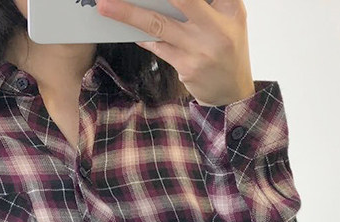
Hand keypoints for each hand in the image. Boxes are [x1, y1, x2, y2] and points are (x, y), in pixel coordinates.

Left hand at [96, 0, 255, 105]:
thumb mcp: (231, 17)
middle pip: (179, 0)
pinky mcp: (186, 67)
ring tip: (106, 6)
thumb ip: (208, 2)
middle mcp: (216, 28)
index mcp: (230, 9)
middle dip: (143, 0)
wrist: (232, 93)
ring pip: (158, 25)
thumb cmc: (228, 49)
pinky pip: (158, 47)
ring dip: (129, 14)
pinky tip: (130, 30)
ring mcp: (200, 50)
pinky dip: (143, 37)